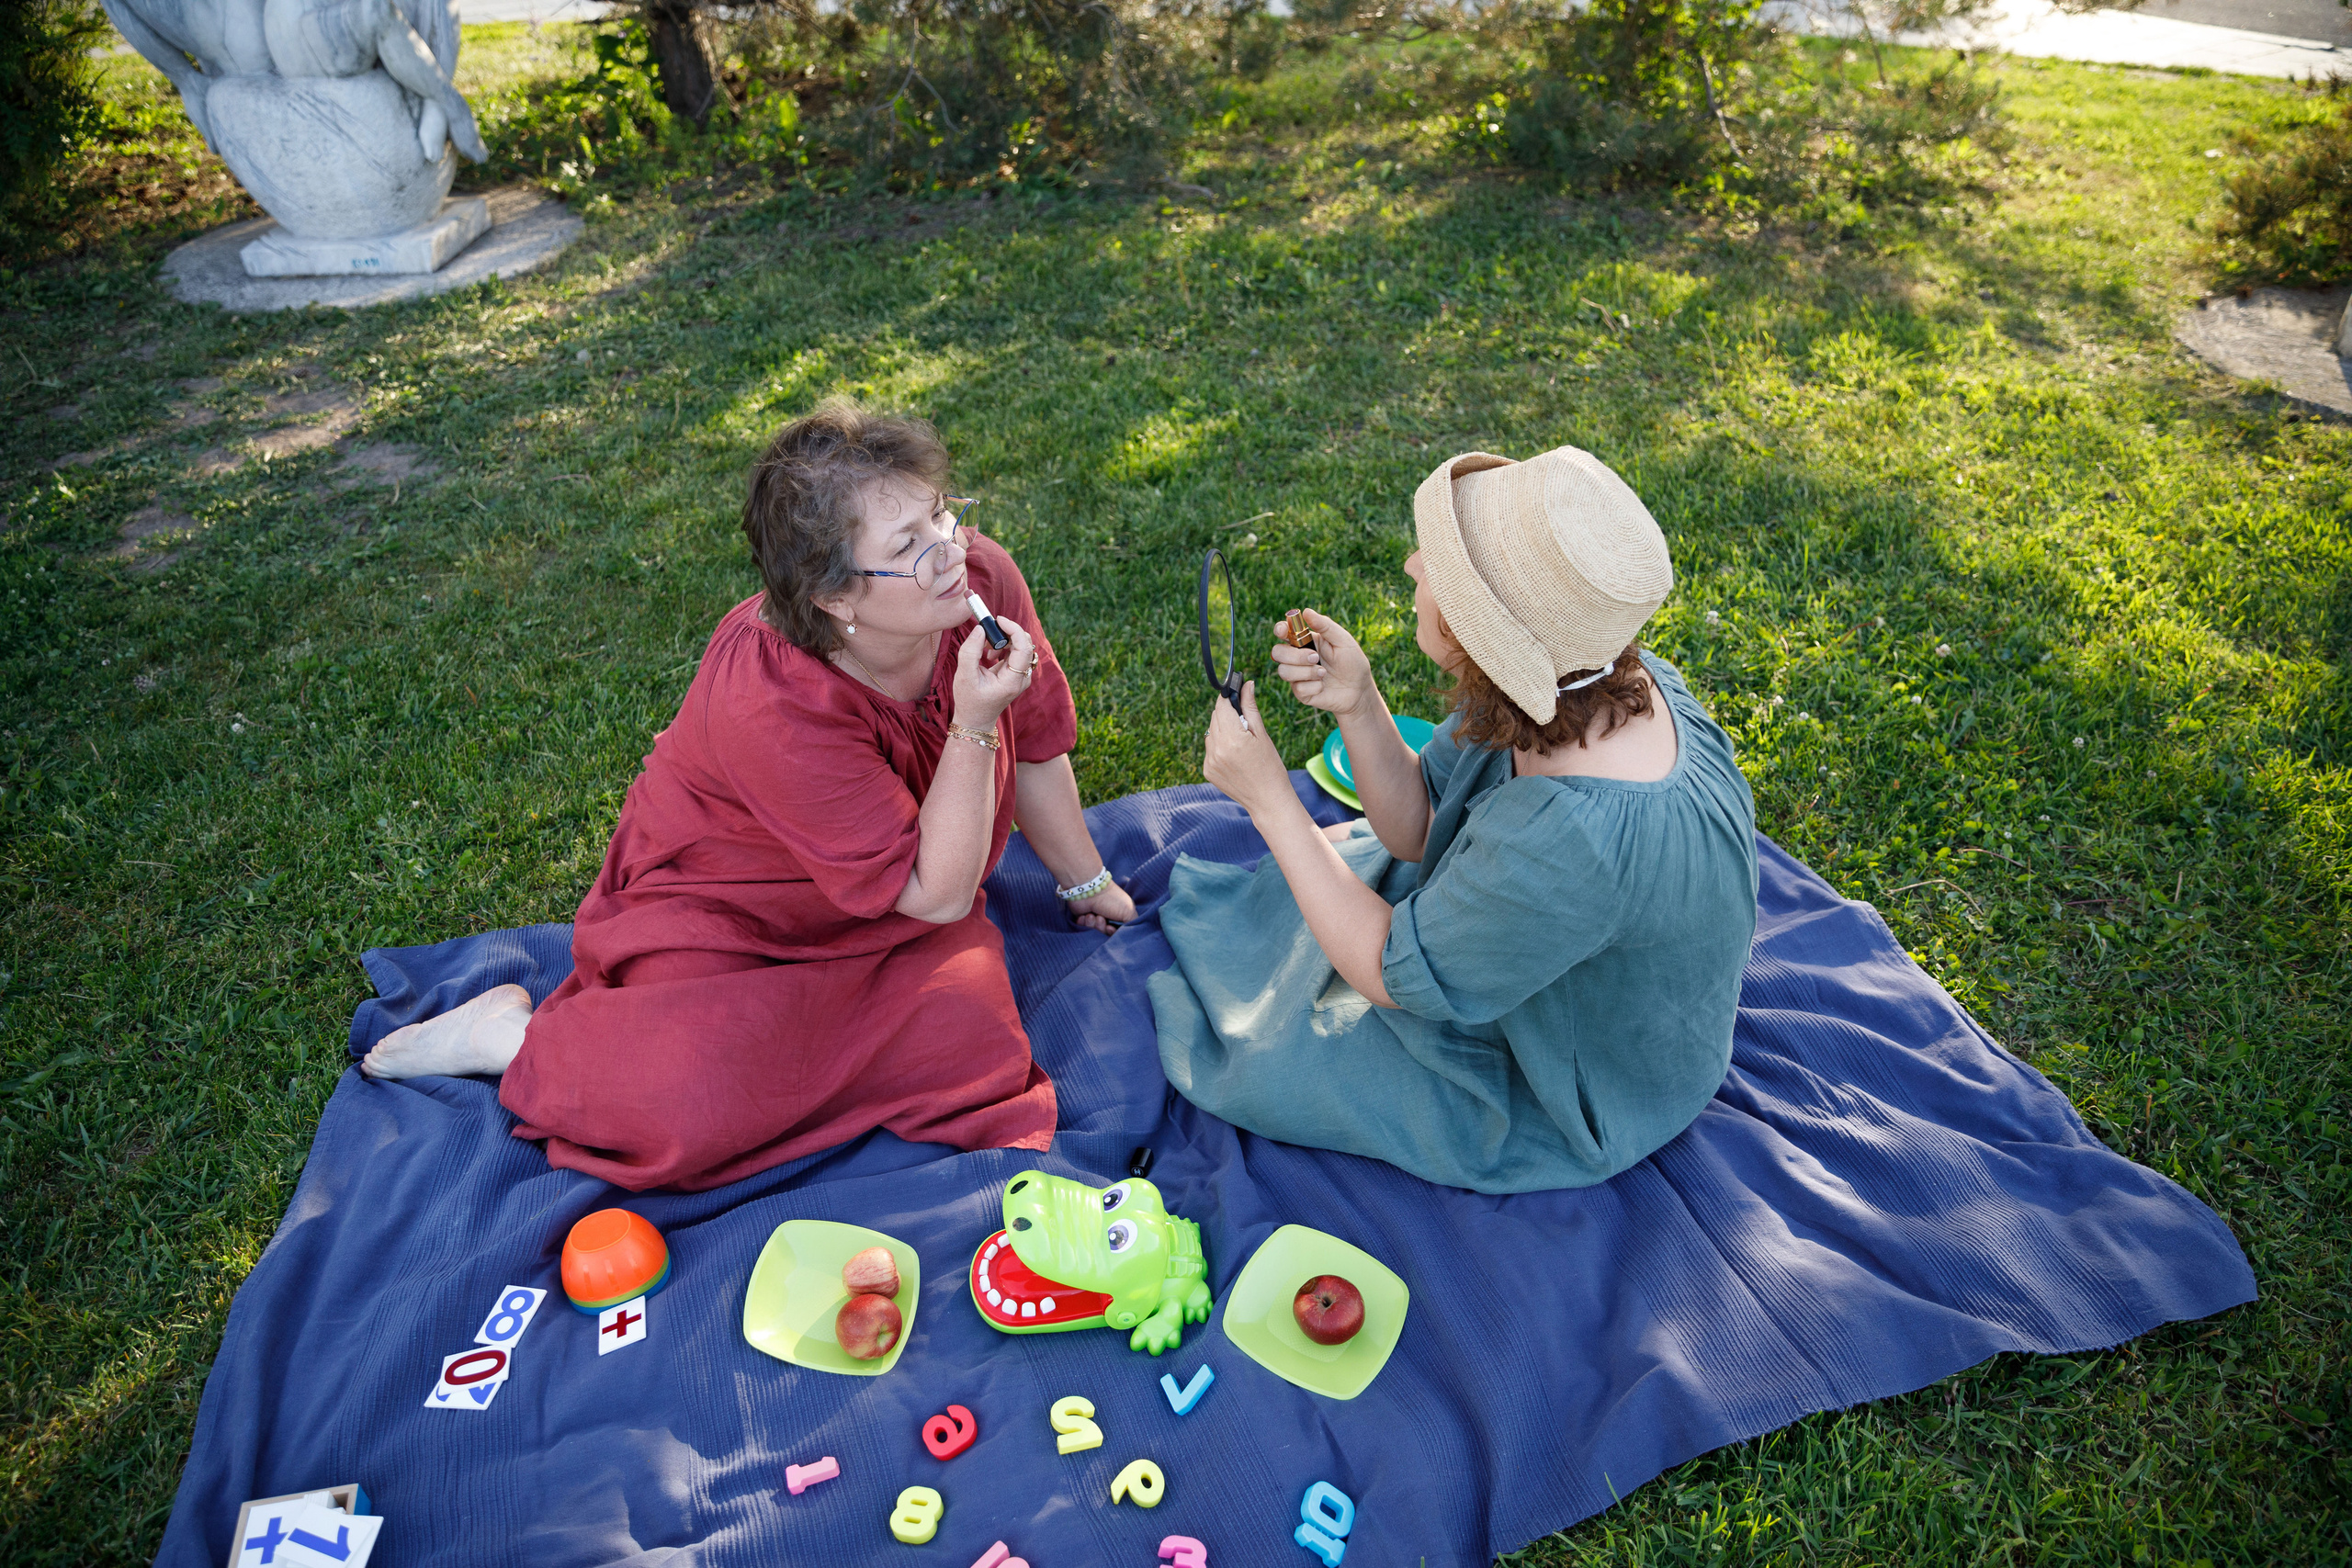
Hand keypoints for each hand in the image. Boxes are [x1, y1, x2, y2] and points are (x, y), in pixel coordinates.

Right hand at [950, 618, 1035, 727]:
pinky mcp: (1018, 673)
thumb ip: (970, 651)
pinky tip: (990, 656)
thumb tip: (980, 629)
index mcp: (1013, 681)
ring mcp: (1022, 676)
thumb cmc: (969, 700)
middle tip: (987, 637)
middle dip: (1007, 633)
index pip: (1024, 648)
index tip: (997, 619)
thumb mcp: (964, 676)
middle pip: (1025, 644)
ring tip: (986, 652)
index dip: (1013, 629)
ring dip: (1004, 641)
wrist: (975, 719)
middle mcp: (1023, 678)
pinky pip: (1016, 652)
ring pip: (1021, 646)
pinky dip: (1003, 647)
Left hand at [1064, 879, 1135, 933]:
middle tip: (1100, 918)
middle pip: (1107, 932)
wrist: (1089, 890)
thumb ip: (1132, 924)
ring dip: (1094, 923)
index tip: (1110, 928)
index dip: (1114, 932)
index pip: (1119, 930)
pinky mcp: (1084, 916)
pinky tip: (1085, 914)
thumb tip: (1129, 933)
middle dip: (1103, 927)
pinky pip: (1085, 927)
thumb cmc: (1111, 899)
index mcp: (1121, 913)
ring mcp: (1096, 915)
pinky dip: (1085, 922)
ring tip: (1092, 915)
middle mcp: (1109, 915)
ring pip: (1095, 930)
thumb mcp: (1129, 911)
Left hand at [1202, 681, 1290, 815]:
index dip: (1227, 698)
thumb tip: (1247, 685)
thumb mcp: (1262, 735)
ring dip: (1222, 731)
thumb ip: (1250, 708)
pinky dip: (1219, 747)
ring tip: (1240, 744)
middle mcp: (1217, 749)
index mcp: (1232, 738)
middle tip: (1244, 725)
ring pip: (1210, 733)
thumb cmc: (1271, 766)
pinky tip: (1234, 757)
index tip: (1234, 695)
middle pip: (1214, 718)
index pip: (1221, 706)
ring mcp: (1209, 761)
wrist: (1268, 799)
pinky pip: (1209, 749)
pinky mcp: (1207, 771)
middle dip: (1227, 715)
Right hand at [1269, 609, 1375, 718]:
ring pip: (1284, 671)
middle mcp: (1297, 657)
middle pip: (1277, 652)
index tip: (1283, 630)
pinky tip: (1323, 686)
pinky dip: (1314, 686)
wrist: (1360, 689)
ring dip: (1306, 672)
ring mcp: (1297, 675)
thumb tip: (1306, 611)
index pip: (1284, 632)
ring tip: (1324, 673)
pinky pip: (1297, 688)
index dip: (1279, 629)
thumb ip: (1325, 626)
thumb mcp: (1343, 640)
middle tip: (1315, 657)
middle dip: (1295, 655)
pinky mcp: (1301, 692)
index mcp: (1305, 641)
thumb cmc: (1353, 662)